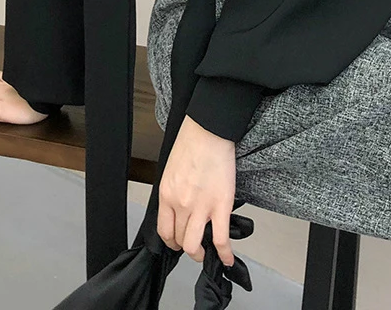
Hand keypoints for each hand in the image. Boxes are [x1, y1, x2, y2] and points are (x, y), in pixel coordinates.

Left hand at [158, 114, 236, 267]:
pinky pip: (220, 238)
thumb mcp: (172, 169)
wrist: (209, 130)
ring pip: (194, 245)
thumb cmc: (191, 142)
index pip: (164, 230)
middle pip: (179, 240)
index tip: (177, 241)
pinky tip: (227, 259)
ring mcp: (200, 207)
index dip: (171, 241)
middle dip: (186, 247)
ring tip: (206, 252)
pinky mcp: (220, 205)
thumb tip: (180, 204)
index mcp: (167, 194)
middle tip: (193, 246)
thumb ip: (174, 190)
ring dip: (199, 253)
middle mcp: (180, 205)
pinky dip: (224, 253)